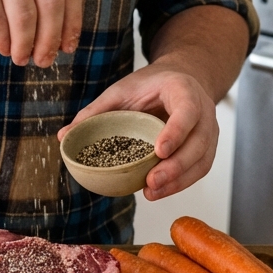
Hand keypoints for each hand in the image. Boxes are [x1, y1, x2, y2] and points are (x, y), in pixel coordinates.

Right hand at [0, 0, 81, 66]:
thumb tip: (60, 19)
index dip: (73, 20)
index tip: (70, 44)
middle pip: (52, 3)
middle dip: (51, 39)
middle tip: (46, 60)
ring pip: (26, 16)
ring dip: (26, 45)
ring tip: (22, 58)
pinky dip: (4, 40)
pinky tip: (3, 47)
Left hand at [58, 62, 218, 199]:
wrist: (181, 79)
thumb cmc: (151, 85)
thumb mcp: (122, 90)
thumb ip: (96, 111)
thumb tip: (64, 136)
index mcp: (184, 90)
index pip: (187, 111)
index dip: (176, 132)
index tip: (158, 150)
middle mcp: (204, 111)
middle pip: (198, 143)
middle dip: (176, 166)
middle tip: (151, 182)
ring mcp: (209, 131)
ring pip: (202, 161)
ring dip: (178, 180)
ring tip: (152, 192)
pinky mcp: (206, 148)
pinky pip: (199, 169)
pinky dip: (181, 183)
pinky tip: (159, 191)